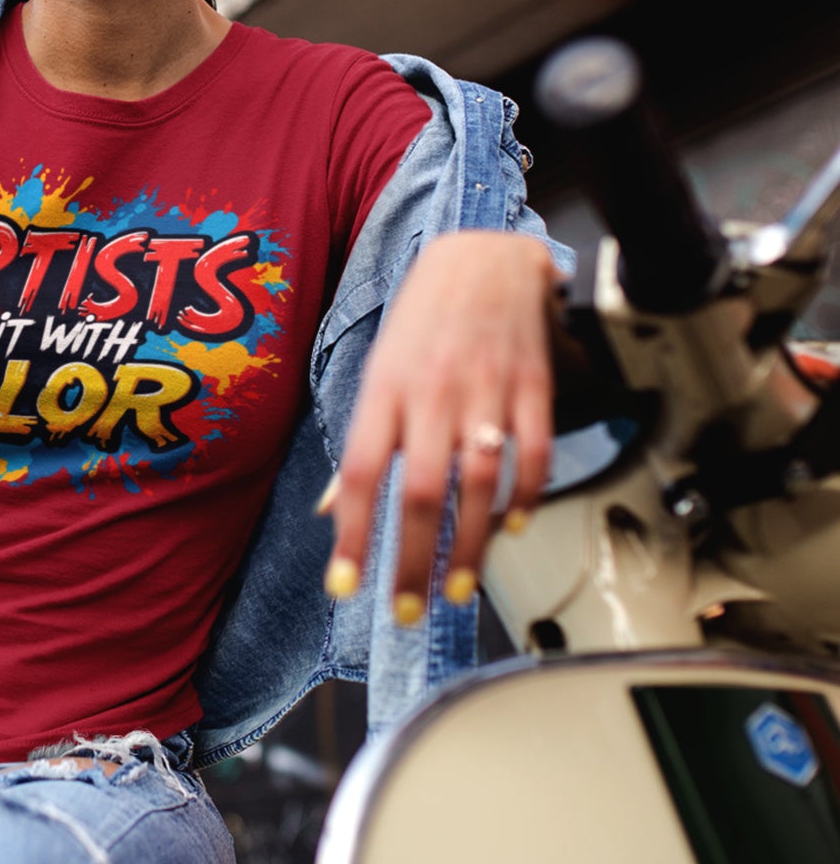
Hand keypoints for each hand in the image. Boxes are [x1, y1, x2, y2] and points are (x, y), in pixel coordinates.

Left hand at [319, 232, 560, 622]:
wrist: (485, 254)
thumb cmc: (423, 316)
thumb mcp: (378, 369)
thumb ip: (363, 441)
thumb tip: (330, 507)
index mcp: (385, 388)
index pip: (360, 471)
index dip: (352, 532)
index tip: (345, 583)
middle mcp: (433, 394)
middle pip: (419, 492)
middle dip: (412, 559)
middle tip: (407, 609)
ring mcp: (487, 392)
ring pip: (479, 486)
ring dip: (469, 548)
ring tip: (457, 590)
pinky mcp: (533, 391)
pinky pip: (534, 457)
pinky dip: (526, 500)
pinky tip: (511, 528)